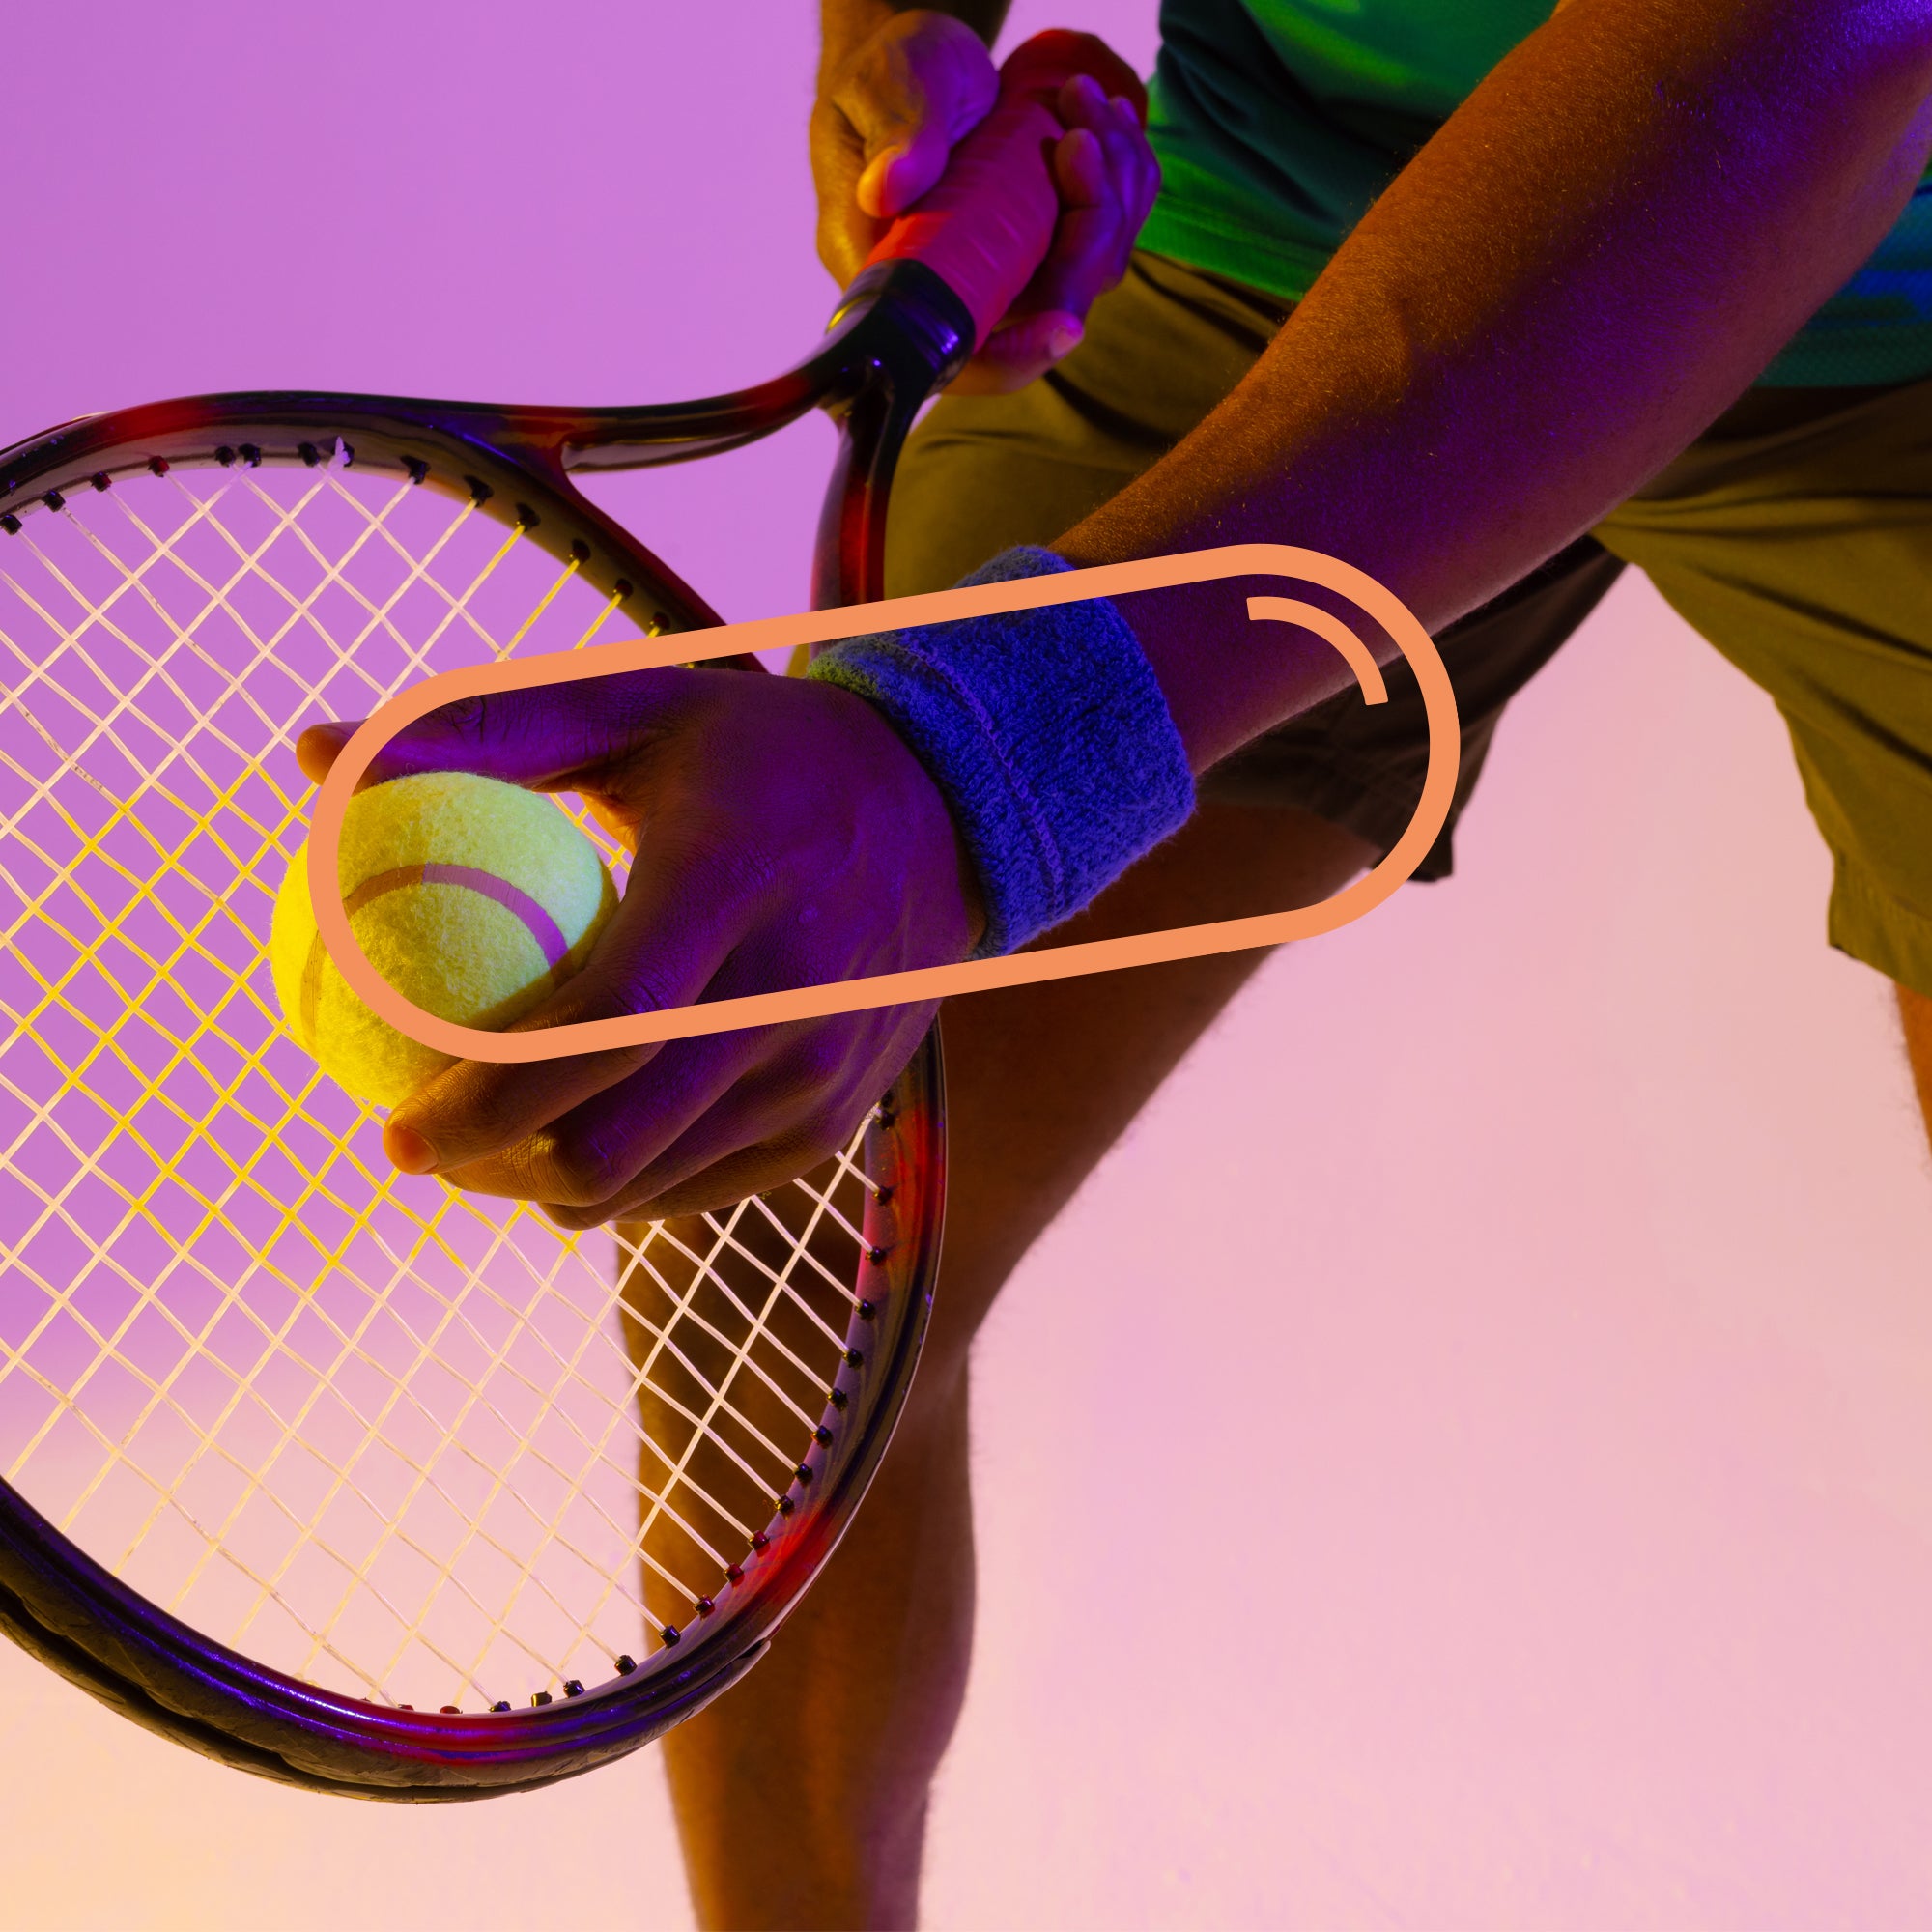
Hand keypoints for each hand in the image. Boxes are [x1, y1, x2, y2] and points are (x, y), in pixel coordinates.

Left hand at [296, 667, 982, 1223]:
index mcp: (733, 885)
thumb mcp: (636, 704)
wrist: (949, 814)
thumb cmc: (763, 754)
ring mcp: (821, 1074)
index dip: (484, 1100)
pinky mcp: (835, 1123)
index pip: (602, 1027)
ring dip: (541, 1188)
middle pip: (613, 1143)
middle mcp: (793, 995)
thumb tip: (311, 757)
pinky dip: (620, 1184)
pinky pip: (696, 1193)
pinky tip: (578, 1134)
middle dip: (489, 1170)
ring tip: (484, 1144)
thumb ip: (481, 726)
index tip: (392, 1128)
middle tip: (420, 1145)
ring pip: (646, 1188)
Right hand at [812, 15, 1160, 393]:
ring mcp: (1009, 273)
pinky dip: (1121, 174)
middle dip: (1089, 226)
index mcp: (897, 281)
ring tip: (1084, 99)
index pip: (962, 357)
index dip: (1017, 355)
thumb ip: (893, 134)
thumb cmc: (884, 76)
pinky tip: (1106, 118)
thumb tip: (886, 190)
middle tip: (1081, 137)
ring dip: (1112, 185)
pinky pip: (1103, 234)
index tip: (1065, 327)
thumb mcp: (882, 89)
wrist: (917, 66)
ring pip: (1088, 269)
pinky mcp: (1045, 245)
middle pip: (1048, 308)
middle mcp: (958, 292)